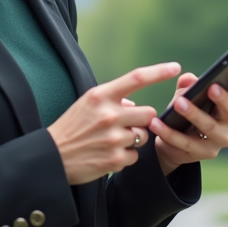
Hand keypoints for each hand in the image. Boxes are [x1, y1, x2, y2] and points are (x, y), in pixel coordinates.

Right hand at [48, 62, 180, 184]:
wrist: (52, 157)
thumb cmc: (72, 127)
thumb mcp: (87, 105)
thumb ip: (112, 100)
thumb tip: (135, 104)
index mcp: (100, 96)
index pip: (136, 78)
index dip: (158, 72)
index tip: (175, 67)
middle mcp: (109, 115)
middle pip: (148, 113)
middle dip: (141, 120)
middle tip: (124, 125)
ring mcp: (113, 138)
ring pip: (143, 136)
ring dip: (133, 139)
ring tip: (110, 141)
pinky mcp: (115, 159)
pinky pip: (135, 155)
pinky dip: (125, 156)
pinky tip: (107, 154)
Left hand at [150, 69, 227, 176]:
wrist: (170, 143)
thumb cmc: (182, 114)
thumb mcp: (183, 97)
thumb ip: (186, 87)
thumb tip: (190, 79)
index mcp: (227, 105)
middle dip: (222, 99)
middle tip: (211, 87)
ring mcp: (218, 140)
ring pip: (208, 126)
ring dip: (193, 114)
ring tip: (178, 103)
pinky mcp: (204, 154)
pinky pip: (185, 142)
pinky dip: (169, 132)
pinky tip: (156, 123)